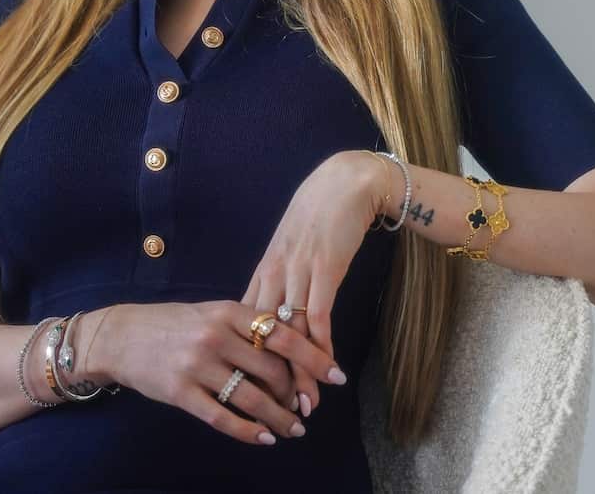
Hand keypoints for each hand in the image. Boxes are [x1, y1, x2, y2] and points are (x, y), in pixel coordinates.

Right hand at [97, 301, 336, 444]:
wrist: (122, 336)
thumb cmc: (174, 324)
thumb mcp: (211, 312)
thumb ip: (246, 326)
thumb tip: (289, 350)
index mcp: (228, 311)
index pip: (282, 334)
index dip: (313, 357)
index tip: (336, 375)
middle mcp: (215, 336)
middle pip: (272, 370)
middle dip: (296, 394)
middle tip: (308, 407)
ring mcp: (197, 366)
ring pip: (251, 398)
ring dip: (278, 419)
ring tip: (294, 429)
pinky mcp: (181, 393)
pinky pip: (223, 418)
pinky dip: (249, 432)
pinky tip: (264, 438)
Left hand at [240, 150, 384, 417]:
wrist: (345, 182)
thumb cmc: (319, 214)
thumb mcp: (292, 248)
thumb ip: (282, 278)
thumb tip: (277, 310)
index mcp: (264, 270)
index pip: (249, 325)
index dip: (250, 360)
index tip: (252, 390)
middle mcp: (275, 273)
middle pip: (264, 335)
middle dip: (270, 377)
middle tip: (275, 412)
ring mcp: (298, 271)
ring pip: (291, 332)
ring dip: (298, 372)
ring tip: (304, 405)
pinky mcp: (325, 269)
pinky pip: (318, 316)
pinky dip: (322, 346)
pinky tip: (328, 371)